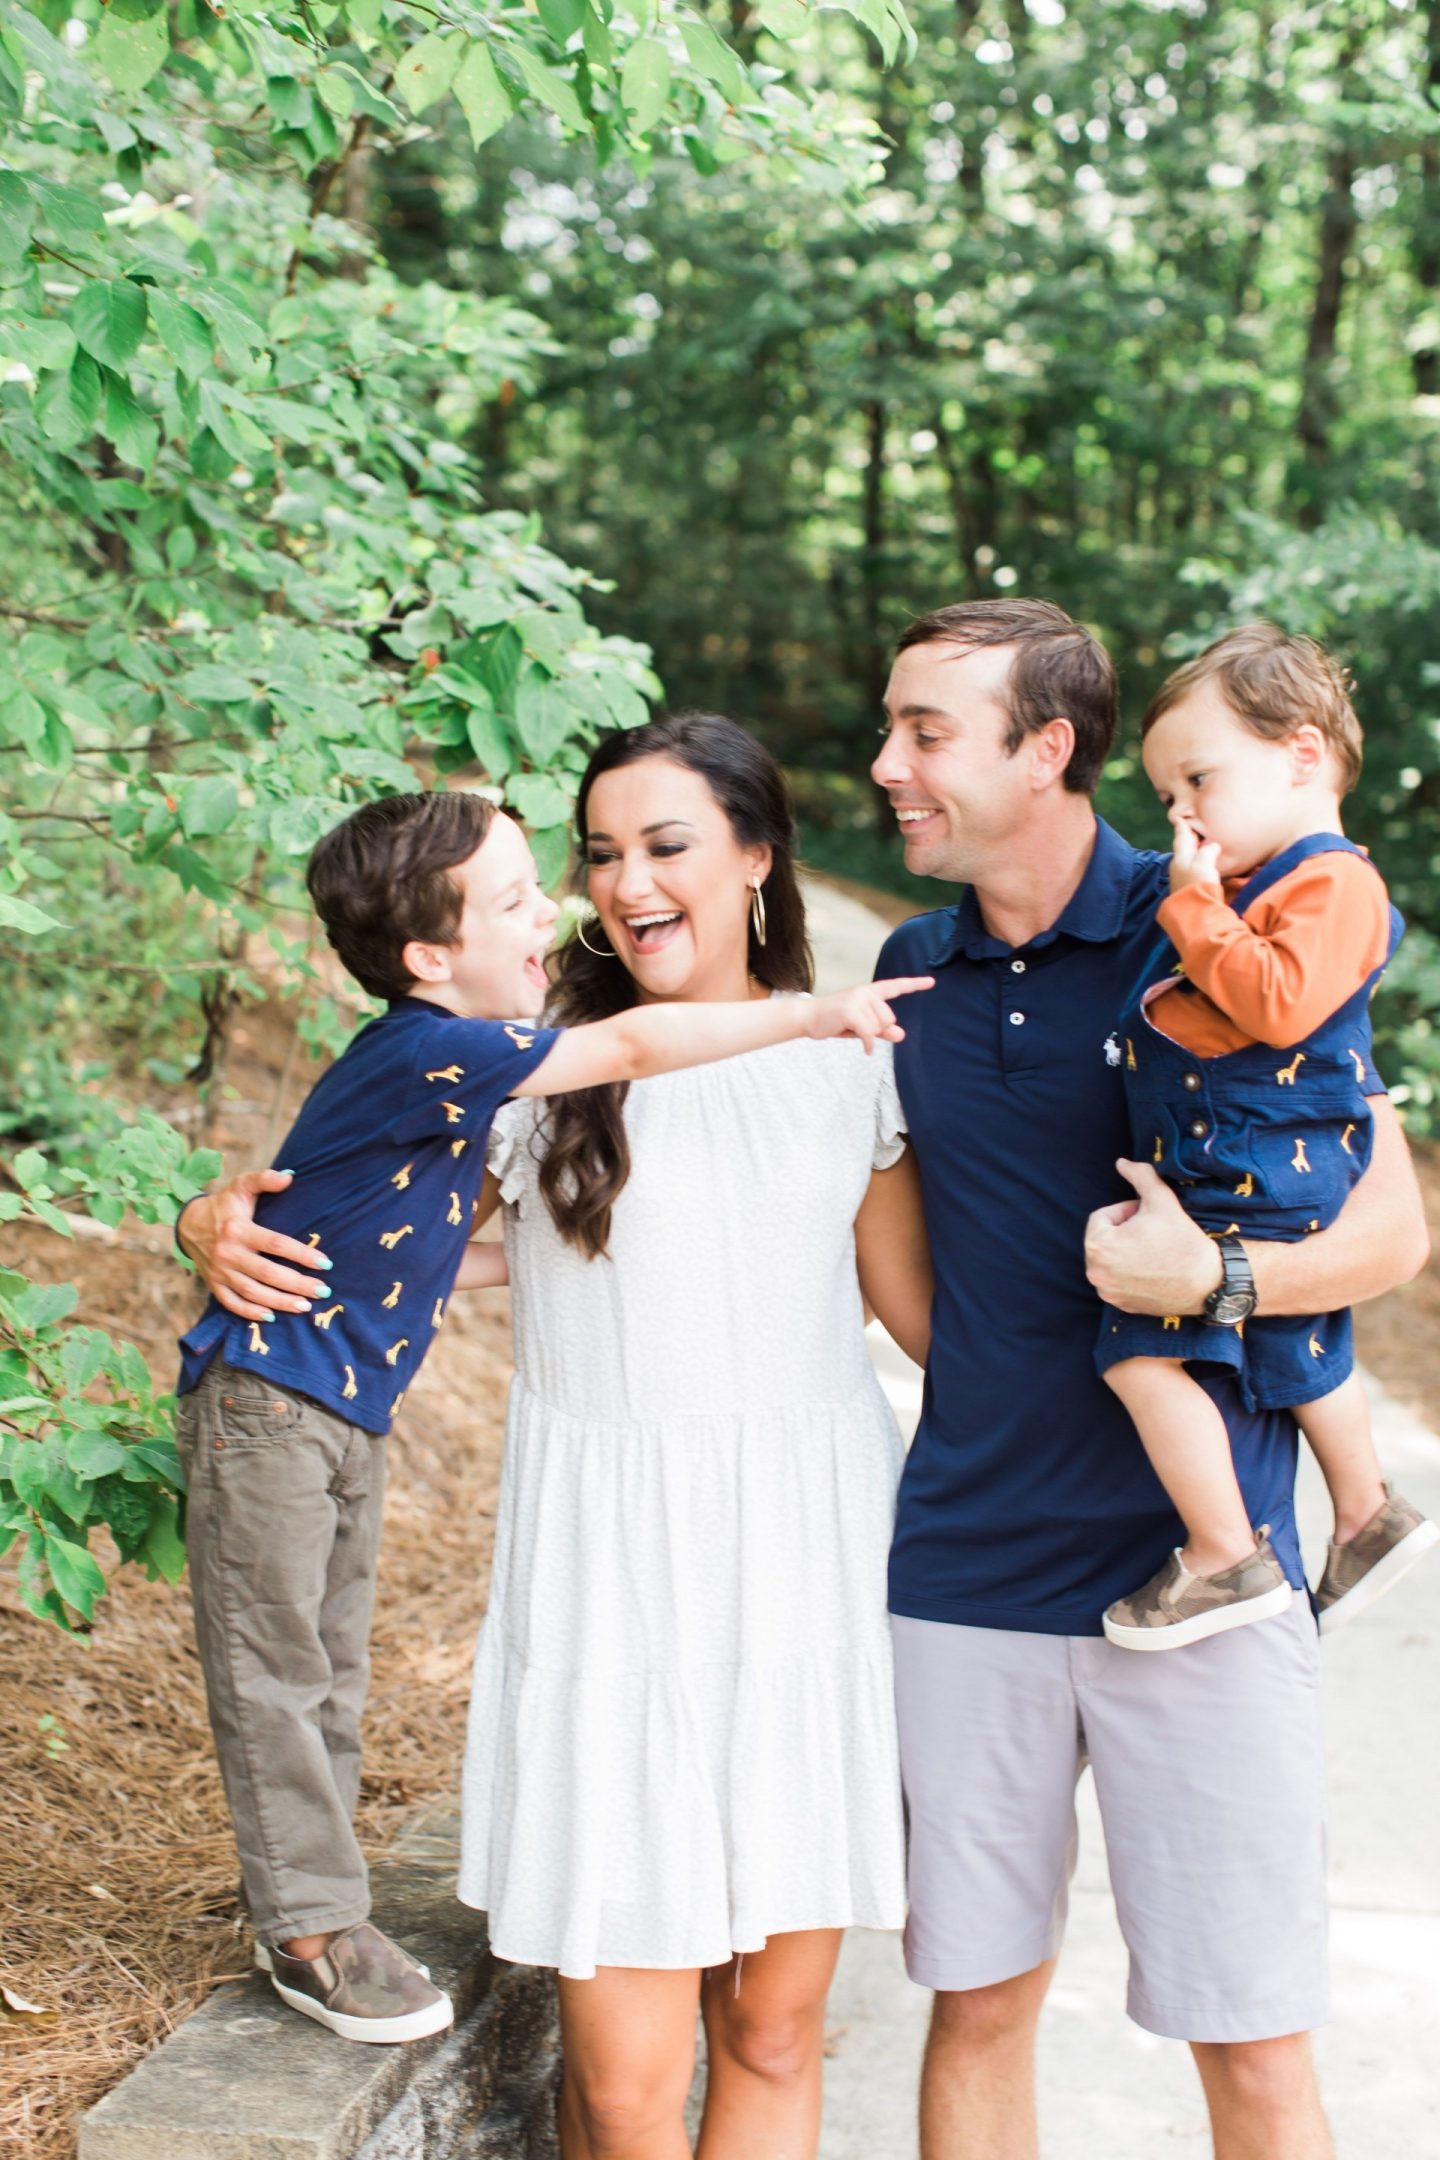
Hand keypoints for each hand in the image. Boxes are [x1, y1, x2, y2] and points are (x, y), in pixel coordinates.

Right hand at [178, 1169, 331, 1321]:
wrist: (189, 1224)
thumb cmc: (224, 1205)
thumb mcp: (241, 1186)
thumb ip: (264, 1179)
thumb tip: (290, 1177)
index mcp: (238, 1230)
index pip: (275, 1244)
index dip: (301, 1254)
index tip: (325, 1263)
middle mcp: (228, 1253)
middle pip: (267, 1273)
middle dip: (297, 1284)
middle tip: (323, 1290)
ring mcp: (219, 1272)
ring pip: (252, 1292)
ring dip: (280, 1301)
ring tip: (305, 1305)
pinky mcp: (213, 1285)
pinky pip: (232, 1303)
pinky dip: (250, 1312)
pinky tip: (272, 1316)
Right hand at [807, 976, 934, 1053]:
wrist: (808, 1018)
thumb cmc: (836, 1021)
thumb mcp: (863, 1026)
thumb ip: (882, 1029)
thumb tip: (901, 1035)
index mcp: (870, 992)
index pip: (896, 987)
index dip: (915, 984)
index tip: (932, 982)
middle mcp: (866, 992)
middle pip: (889, 1019)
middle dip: (876, 1029)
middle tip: (855, 1026)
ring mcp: (858, 999)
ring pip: (879, 1027)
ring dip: (867, 1034)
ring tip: (849, 1027)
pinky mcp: (850, 1011)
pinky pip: (869, 1033)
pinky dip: (867, 1044)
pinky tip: (865, 1049)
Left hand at [1084, 1160, 1224, 1314]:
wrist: (1207, 1282)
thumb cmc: (1182, 1240)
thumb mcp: (1161, 1199)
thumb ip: (1139, 1175)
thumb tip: (1121, 1162)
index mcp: (1098, 1245)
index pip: (1103, 1216)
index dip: (1127, 1211)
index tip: (1149, 1217)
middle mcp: (1095, 1272)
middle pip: (1104, 1238)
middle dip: (1124, 1231)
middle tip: (1152, 1232)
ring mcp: (1107, 1292)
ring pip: (1110, 1258)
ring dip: (1125, 1250)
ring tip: (1153, 1249)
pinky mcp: (1119, 1305)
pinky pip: (1117, 1279)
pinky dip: (1129, 1271)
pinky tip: (1153, 1267)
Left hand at [1168, 810, 1221, 895]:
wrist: (1195, 913)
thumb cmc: (1198, 885)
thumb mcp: (1204, 863)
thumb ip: (1208, 850)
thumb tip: (1212, 846)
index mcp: (1181, 857)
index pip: (1181, 837)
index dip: (1182, 826)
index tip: (1179, 817)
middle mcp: (1179, 866)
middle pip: (1184, 847)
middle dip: (1187, 836)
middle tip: (1191, 826)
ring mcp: (1183, 877)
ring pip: (1188, 857)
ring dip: (1194, 849)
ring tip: (1200, 842)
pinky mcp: (1189, 887)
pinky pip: (1193, 868)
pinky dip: (1198, 861)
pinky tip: (1204, 863)